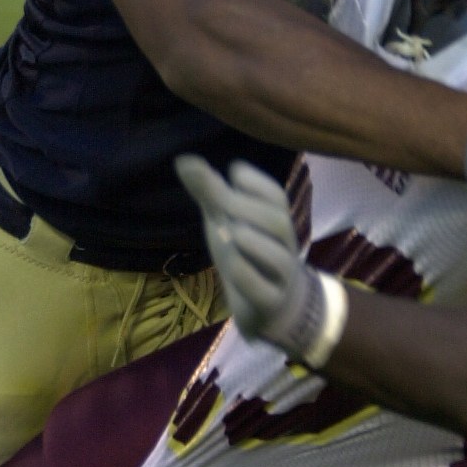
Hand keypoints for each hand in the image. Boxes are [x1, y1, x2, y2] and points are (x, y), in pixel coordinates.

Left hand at [176, 154, 345, 366]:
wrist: (272, 307)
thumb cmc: (249, 255)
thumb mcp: (225, 222)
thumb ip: (208, 193)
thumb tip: (183, 159)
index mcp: (273, 222)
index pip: (275, 197)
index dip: (257, 182)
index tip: (233, 171)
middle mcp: (282, 245)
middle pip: (278, 223)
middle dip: (250, 208)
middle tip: (221, 199)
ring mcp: (279, 277)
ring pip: (279, 258)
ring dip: (256, 242)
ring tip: (232, 231)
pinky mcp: (270, 303)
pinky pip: (265, 291)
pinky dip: (249, 276)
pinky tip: (230, 264)